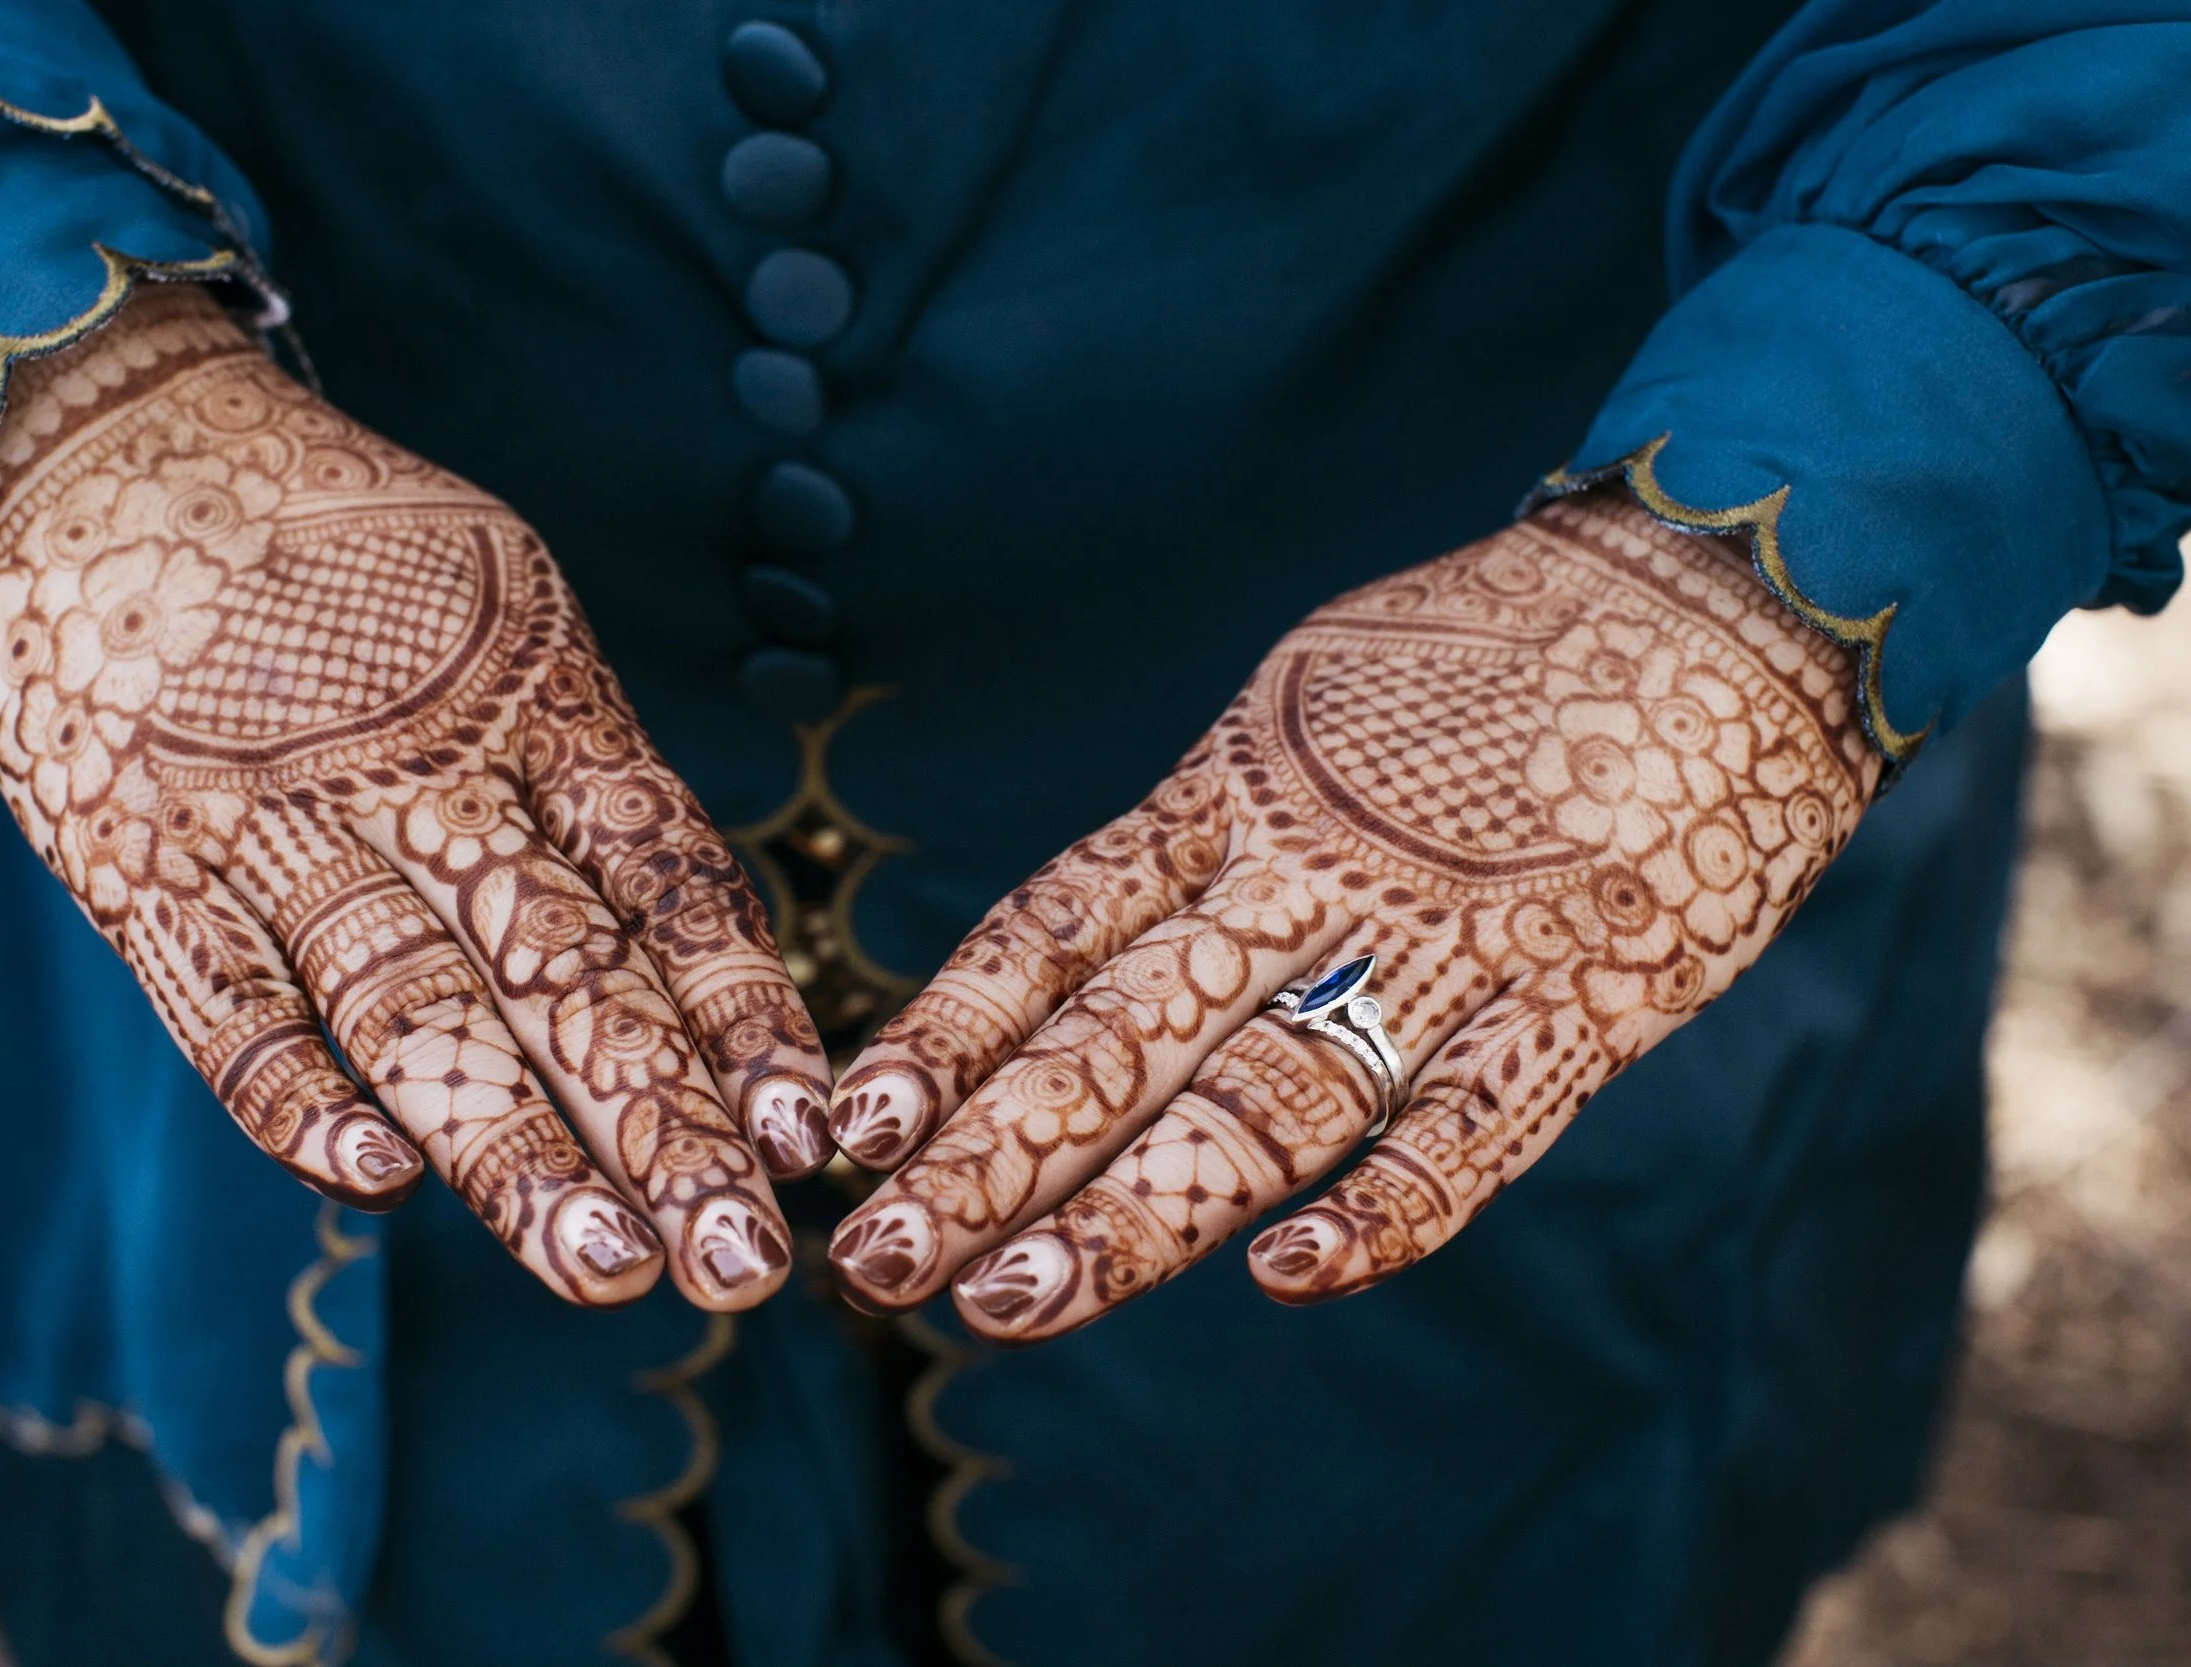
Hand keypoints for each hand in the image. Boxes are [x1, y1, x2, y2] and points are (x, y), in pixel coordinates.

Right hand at [0, 285, 828, 1309]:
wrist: (106, 445)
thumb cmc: (342, 561)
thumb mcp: (505, 611)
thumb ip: (586, 770)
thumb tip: (698, 959)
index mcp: (535, 700)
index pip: (666, 881)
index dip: (743, 1012)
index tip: (810, 1134)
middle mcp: (422, 765)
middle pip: (560, 964)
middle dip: (659, 1122)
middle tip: (741, 1260)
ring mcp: (275, 815)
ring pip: (411, 1000)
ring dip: (507, 1144)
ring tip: (602, 1267)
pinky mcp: (137, 856)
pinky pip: (223, 999)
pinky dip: (295, 1093)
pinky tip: (376, 1183)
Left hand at [823, 491, 1877, 1337]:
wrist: (1724, 593)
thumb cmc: (1495, 659)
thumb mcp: (1310, 703)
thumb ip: (1210, 827)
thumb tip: (1089, 941)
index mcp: (1239, 793)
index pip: (1056, 931)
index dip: (948, 1032)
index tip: (850, 1124)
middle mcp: (1315, 872)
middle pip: (1123, 1034)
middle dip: (992, 1157)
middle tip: (877, 1263)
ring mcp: (1445, 941)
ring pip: (1262, 1098)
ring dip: (1133, 1212)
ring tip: (1010, 1303)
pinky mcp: (1581, 997)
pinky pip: (1471, 1122)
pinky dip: (1386, 1205)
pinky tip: (1291, 1278)